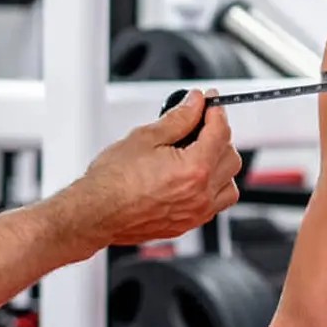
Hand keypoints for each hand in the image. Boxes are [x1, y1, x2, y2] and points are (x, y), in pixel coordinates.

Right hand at [79, 90, 241, 245]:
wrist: (95, 212)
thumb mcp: (146, 136)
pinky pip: (214, 205)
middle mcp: (200, 194)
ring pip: (229, 185)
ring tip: (199, 153)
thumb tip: (194, 104)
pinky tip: (193, 177)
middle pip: (231, 158)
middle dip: (219, 136)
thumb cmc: (113, 180)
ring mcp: (195, 213)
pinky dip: (212, 188)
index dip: (217, 111)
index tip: (211, 102)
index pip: (221, 132)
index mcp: (194, 169)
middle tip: (200, 124)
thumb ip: (179, 118)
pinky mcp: (186, 224)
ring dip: (220, 165)